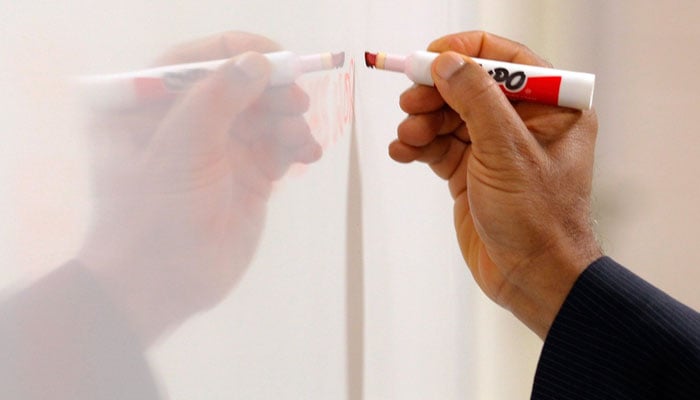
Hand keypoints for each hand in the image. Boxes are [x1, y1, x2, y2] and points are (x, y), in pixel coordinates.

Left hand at [78, 32, 321, 345]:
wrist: (162, 288)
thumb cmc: (153, 217)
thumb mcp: (177, 152)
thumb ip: (214, 100)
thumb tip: (256, 61)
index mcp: (147, 105)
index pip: (195, 59)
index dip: (238, 52)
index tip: (275, 58)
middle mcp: (185, 120)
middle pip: (239, 83)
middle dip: (271, 88)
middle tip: (295, 102)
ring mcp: (220, 148)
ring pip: (265, 113)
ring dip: (289, 118)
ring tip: (299, 140)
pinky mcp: (248, 174)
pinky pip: (280, 145)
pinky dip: (298, 144)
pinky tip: (308, 153)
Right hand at [390, 31, 600, 337]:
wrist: (530, 277)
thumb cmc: (538, 219)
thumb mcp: (507, 151)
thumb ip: (476, 100)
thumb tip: (447, 62)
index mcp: (552, 107)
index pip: (505, 59)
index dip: (465, 52)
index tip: (431, 58)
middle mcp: (523, 122)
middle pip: (468, 86)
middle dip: (436, 93)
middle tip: (411, 102)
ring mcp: (495, 148)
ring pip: (448, 116)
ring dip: (422, 122)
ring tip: (409, 137)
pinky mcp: (471, 172)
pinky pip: (438, 146)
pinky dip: (418, 146)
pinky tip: (403, 152)